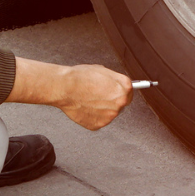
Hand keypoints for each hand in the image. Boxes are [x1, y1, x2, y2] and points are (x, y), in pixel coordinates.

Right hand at [10, 58, 131, 130]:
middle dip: (112, 101)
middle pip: (120, 104)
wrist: (65, 87)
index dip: (120, 91)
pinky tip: (85, 107)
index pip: (130, 92)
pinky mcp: (99, 124)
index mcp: (124, 87)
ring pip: (109, 113)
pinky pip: (98, 120)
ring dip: (102, 109)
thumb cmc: (81, 77)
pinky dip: (93, 116)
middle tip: (98, 96)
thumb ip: (115, 80)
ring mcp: (110, 116)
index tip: (115, 92)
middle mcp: (120, 103)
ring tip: (88, 100)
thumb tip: (121, 85)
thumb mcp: (103, 71)